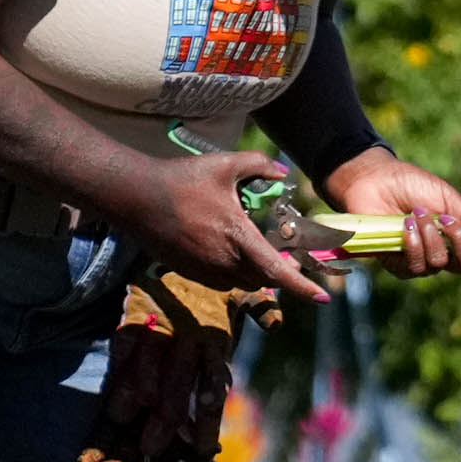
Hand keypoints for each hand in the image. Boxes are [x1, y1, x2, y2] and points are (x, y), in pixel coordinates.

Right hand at [130, 151, 328, 311]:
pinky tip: (227, 249)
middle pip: (263, 279)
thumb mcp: (225, 164)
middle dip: (279, 271)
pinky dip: (233, 271)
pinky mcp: (189, 273)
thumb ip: (259, 165)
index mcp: (238, 237)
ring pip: (242, 282)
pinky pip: (221, 281)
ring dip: (255, 271)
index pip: (277, 270)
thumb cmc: (182, 179)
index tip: (323, 297)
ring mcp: (204, 270)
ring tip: (256, 248)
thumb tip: (283, 172)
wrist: (136, 197)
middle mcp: (222, 261)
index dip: (302, 286)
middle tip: (286, 252)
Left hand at [324, 148, 460, 275]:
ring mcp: (423, 261)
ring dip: (431, 237)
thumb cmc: (412, 185)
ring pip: (440, 264)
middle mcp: (447, 253)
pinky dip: (413, 244)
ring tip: (417, 213)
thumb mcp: (447, 197)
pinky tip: (405, 224)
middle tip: (447, 220)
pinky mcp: (399, 266)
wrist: (374, 181)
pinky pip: (415, 266)